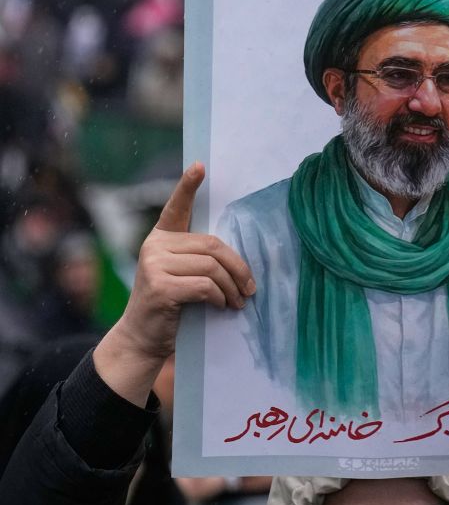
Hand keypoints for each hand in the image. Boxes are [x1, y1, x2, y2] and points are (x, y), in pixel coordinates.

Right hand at [94, 163, 254, 406]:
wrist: (143, 338)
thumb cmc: (170, 306)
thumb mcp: (181, 276)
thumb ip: (198, 259)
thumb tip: (237, 259)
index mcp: (161, 238)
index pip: (176, 207)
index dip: (188, 186)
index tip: (200, 166)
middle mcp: (154, 246)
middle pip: (212, 245)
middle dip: (238, 267)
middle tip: (250, 288)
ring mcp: (154, 265)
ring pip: (211, 267)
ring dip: (232, 287)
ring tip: (238, 301)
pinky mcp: (160, 286)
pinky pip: (205, 286)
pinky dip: (220, 297)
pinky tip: (223, 306)